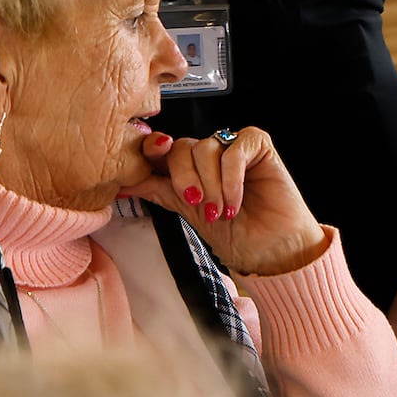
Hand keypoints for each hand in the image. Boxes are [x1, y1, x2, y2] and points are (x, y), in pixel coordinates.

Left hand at [121, 127, 328, 276]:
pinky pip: (234, 149)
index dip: (151, 153)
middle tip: (196, 202)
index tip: (141, 169)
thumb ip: (161, 192)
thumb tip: (124, 184)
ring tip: (221, 211)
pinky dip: (231, 178)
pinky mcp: (258, 146)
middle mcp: (211, 157)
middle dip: (183, 177)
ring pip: (205, 147)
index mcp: (191, 170)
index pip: (164, 151)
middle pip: (182, 147)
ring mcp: (234, 148)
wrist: (272, 251)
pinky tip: (235, 202)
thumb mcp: (190, 214)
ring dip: (210, 184)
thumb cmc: (238, 237)